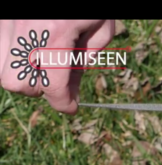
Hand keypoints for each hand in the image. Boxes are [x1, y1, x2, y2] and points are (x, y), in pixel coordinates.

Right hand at [0, 20, 114, 114]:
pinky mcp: (1, 18)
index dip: (63, 103)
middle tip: (57, 77)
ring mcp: (8, 21)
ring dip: (22, 72)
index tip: (71, 106)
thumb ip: (86, 58)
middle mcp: (25, 28)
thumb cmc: (92, 2)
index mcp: (55, 32)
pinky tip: (34, 48)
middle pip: (16, 83)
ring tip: (44, 61)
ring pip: (1, 68)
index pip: (52, 85)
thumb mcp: (101, 27)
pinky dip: (14, 55)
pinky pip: (1, 49)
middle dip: (38, 88)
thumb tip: (71, 86)